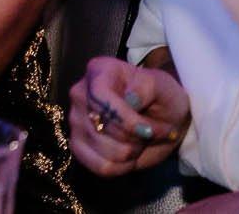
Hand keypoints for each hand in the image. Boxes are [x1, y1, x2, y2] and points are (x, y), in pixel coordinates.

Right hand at [68, 56, 188, 175]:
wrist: (162, 117)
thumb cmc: (161, 97)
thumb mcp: (162, 86)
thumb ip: (146, 88)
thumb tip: (130, 100)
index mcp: (98, 71)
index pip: (99, 96)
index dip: (125, 119)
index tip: (148, 130)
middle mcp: (80, 94)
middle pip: (102, 128)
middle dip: (135, 138)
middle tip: (149, 133)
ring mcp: (76, 121)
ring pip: (105, 152)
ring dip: (131, 153)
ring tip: (139, 142)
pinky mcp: (78, 145)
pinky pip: (100, 167)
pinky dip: (122, 167)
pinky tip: (129, 156)